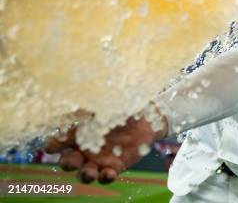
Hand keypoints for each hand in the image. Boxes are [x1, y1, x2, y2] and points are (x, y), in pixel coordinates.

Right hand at [44, 103, 167, 183]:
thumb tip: (78, 100)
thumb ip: (91, 106)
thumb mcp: (106, 104)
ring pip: (85, 173)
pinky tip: (108, 173)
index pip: (60, 141)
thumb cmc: (123, 107)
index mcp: (79, 133)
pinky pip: (106, 176)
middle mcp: (86, 149)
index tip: (51, 146)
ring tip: (90, 173)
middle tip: (73, 160)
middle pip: (69, 161)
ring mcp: (99, 159)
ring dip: (85, 175)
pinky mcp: (115, 167)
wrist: (147, 117)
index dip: (54, 145)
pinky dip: (105, 177)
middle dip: (68, 163)